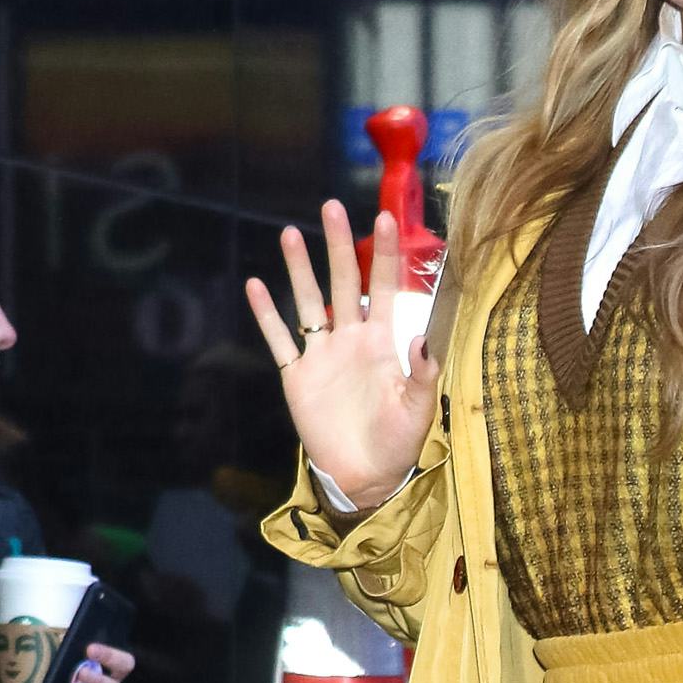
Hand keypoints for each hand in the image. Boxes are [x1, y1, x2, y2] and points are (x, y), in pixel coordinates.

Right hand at [246, 208, 440, 510]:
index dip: (384, 254)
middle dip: (337, 244)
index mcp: (382, 342)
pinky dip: (267, 315)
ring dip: (299, 268)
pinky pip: (280, 340)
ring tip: (289, 232)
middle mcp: (350, 339)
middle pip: (342, 281)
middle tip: (331, 206)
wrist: (365, 476)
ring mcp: (322, 354)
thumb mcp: (419, 410)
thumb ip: (424, 375)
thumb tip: (427, 341)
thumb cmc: (398, 442)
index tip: (383, 219)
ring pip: (307, 301)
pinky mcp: (297, 376)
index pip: (383, 288)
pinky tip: (255, 286)